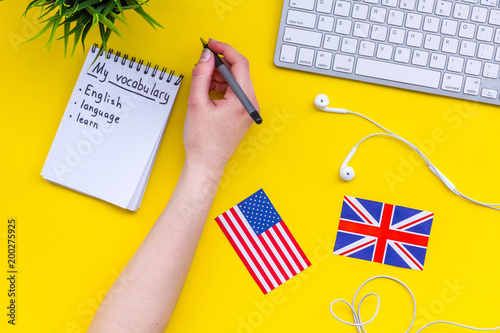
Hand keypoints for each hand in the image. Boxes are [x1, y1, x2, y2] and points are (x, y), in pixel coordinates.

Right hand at [183, 39, 258, 173]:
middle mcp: (250, 104)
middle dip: (220, 64)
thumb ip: (201, 75)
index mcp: (242, 101)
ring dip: (220, 76)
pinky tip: (208, 91)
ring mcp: (248, 109)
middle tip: (202, 63)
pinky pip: (235, 92)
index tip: (211, 44)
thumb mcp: (196, 103)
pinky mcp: (243, 114)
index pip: (240, 63)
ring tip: (202, 82)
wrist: (206, 164)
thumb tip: (206, 56)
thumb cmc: (203, 141)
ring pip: (236, 81)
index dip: (224, 49)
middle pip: (239, 71)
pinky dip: (222, 87)